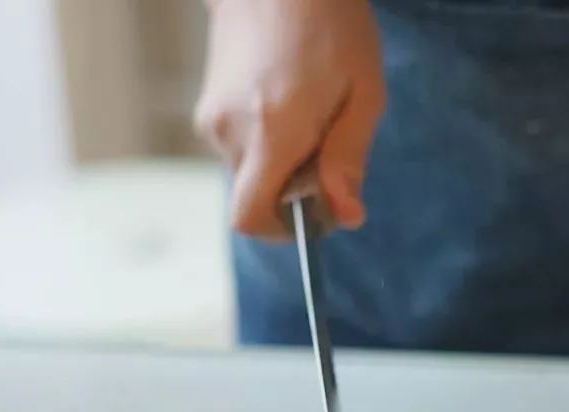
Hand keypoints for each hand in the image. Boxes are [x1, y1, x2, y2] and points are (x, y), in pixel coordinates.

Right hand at [195, 0, 385, 237]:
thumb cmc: (330, 24)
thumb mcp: (362, 94)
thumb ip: (348, 160)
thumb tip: (346, 217)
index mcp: (269, 133)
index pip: (250, 217)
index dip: (280, 231)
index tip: (310, 215)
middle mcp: (229, 131)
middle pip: (255, 197)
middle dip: (291, 189)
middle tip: (324, 146)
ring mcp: (212, 118)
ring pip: (249, 172)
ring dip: (280, 162)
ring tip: (308, 114)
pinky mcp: (207, 106)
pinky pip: (239, 147)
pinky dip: (266, 142)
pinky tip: (287, 102)